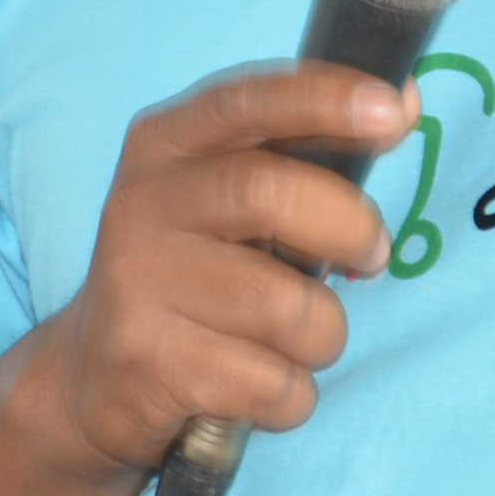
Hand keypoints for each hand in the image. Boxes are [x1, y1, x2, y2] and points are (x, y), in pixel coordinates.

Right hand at [16, 63, 404, 482]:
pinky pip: (273, 383)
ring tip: (294, 342)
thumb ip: (299, 155)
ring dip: (323, 335)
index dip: (325, 99)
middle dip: (349, 227)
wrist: (93, 375)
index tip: (396, 110)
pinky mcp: (149, 362)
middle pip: (269, 194)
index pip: (247, 101)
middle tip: (373, 256)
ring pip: (287, 308)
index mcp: (165, 145)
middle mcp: (142, 204)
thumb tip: (401, 105)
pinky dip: (292, 396)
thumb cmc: (193, 274)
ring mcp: (139, 284)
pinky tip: (259, 388)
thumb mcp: (222, 200)